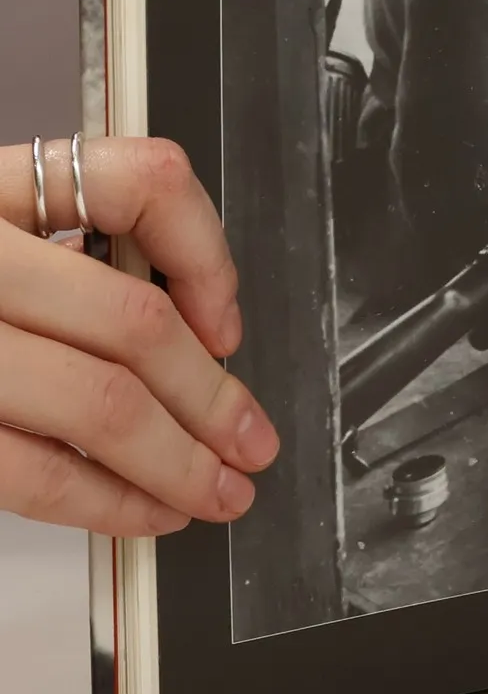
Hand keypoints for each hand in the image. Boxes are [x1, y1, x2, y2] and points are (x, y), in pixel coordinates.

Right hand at [0, 138, 277, 535]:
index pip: (138, 181)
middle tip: (251, 440)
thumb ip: (65, 260)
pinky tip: (145, 512)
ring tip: (217, 490)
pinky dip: (107, 502)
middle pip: (134, 320)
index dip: (207, 253)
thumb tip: (195, 330)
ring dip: (179, 463)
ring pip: (100, 402)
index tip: (227, 317)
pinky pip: (30, 470)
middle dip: (214, 397)